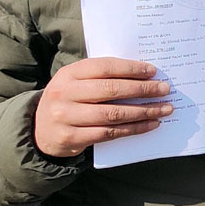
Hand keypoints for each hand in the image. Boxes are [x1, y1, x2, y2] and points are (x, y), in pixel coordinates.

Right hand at [34, 58, 172, 157]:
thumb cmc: (69, 100)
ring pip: (113, 114)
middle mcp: (64, 93)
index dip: (131, 69)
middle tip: (164, 89)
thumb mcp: (77, 82)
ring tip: (165, 109)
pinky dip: (134, 129)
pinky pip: (110, 133)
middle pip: (111, 90)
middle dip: (142, 89)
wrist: (40, 130)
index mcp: (69, 73)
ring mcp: (66, 117)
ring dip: (144, 111)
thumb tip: (145, 75)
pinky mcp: (71, 138)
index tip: (153, 71)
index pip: (105, 67)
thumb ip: (103, 76)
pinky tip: (151, 124)